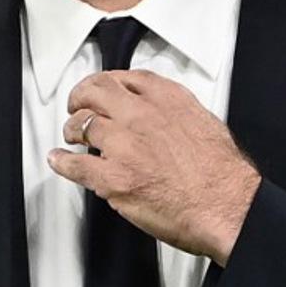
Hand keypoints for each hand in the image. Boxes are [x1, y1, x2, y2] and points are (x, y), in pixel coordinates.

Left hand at [48, 69, 260, 265]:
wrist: (227, 208)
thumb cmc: (222, 175)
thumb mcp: (205, 123)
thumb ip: (176, 113)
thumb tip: (161, 117)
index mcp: (166, 99)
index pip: (126, 78)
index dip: (107, 82)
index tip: (101, 88)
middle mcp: (141, 115)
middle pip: (95, 92)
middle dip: (80, 96)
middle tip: (76, 104)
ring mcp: (123, 145)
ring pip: (82, 124)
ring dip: (72, 128)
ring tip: (71, 134)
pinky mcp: (113, 177)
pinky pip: (76, 165)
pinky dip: (62, 161)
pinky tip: (58, 159)